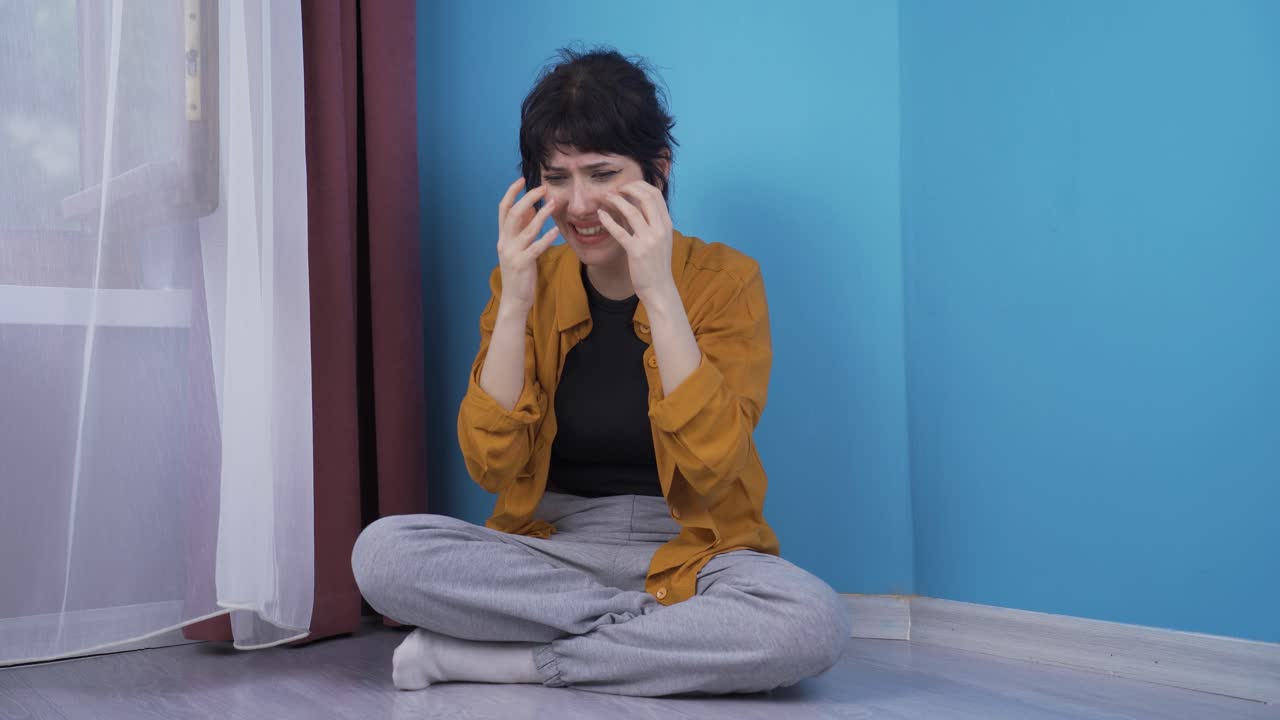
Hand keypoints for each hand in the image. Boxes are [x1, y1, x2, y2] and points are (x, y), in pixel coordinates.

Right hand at [496, 177, 558, 310]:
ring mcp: (512, 253)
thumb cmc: (519, 272)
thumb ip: (521, 229)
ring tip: (554, 204)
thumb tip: (529, 208)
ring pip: (526, 229)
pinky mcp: (522, 264)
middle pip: (513, 213)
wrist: (514, 299)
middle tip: (543, 188)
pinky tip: (556, 231)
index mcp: (503, 237)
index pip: (503, 209)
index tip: (522, 180)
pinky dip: (546, 238)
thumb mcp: (517, 248)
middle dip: (528, 198)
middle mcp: (505, 242)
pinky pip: (535, 248)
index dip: (511, 193)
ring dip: (541, 214)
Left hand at [597, 181, 675, 301]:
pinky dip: (608, 220)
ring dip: (616, 200)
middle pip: (645, 197)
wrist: (659, 288)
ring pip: (632, 211)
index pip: (655, 194)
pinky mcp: (636, 251)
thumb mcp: (660, 239)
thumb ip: (651, 223)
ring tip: (605, 198)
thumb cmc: (656, 264)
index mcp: (666, 224)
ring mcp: (649, 240)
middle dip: (628, 188)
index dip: (639, 186)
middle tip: (614, 189)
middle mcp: (660, 229)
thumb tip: (636, 206)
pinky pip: (620, 231)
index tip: (626, 187)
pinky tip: (600, 215)